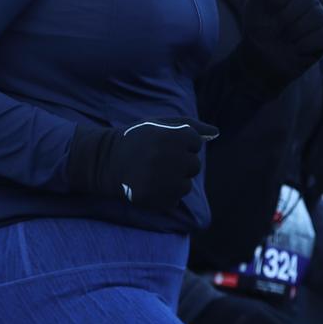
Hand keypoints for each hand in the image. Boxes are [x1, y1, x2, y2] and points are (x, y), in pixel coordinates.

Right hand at [67, 118, 217, 208]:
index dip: (180, 141)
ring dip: (174, 180)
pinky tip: (149, 185)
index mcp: (171, 136)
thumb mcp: (160, 123)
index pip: (195, 142)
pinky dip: (165, 195)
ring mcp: (163, 182)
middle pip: (194, 165)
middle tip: (157, 158)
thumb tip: (216, 133)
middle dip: (180, 162)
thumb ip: (191, 125)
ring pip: (186, 185)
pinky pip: (174, 200)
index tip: (162, 142)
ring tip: (152, 172)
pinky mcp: (156, 200)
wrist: (106, 160)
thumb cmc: (137, 138)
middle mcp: (170, 159)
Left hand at [241, 0, 322, 93]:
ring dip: (294, 32)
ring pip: (317, 16)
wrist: (261, 57)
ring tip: (286, 38)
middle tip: (276, 28)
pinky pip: (322, 37)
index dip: (275, 0)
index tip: (267, 10)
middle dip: (285, 17)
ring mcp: (320, 18)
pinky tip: (296, 49)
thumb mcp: (254, 3)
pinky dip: (303, 47)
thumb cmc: (258, 27)